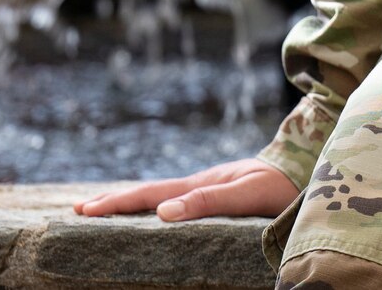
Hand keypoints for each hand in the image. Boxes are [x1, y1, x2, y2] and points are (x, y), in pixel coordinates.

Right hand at [73, 157, 297, 221]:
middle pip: (147, 193)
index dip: (115, 203)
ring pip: (158, 195)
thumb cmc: (279, 185)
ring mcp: (205, 188)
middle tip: (77, 209)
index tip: (84, 209)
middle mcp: (197, 185)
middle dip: (112, 201)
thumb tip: (162, 212)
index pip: (148, 195)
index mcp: (198, 185)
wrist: (304, 168)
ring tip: (102, 210)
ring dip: (129, 203)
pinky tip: (150, 213)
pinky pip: (175, 200)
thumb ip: (207, 201)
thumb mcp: (246, 194)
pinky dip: (152, 205)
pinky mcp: (216, 194)